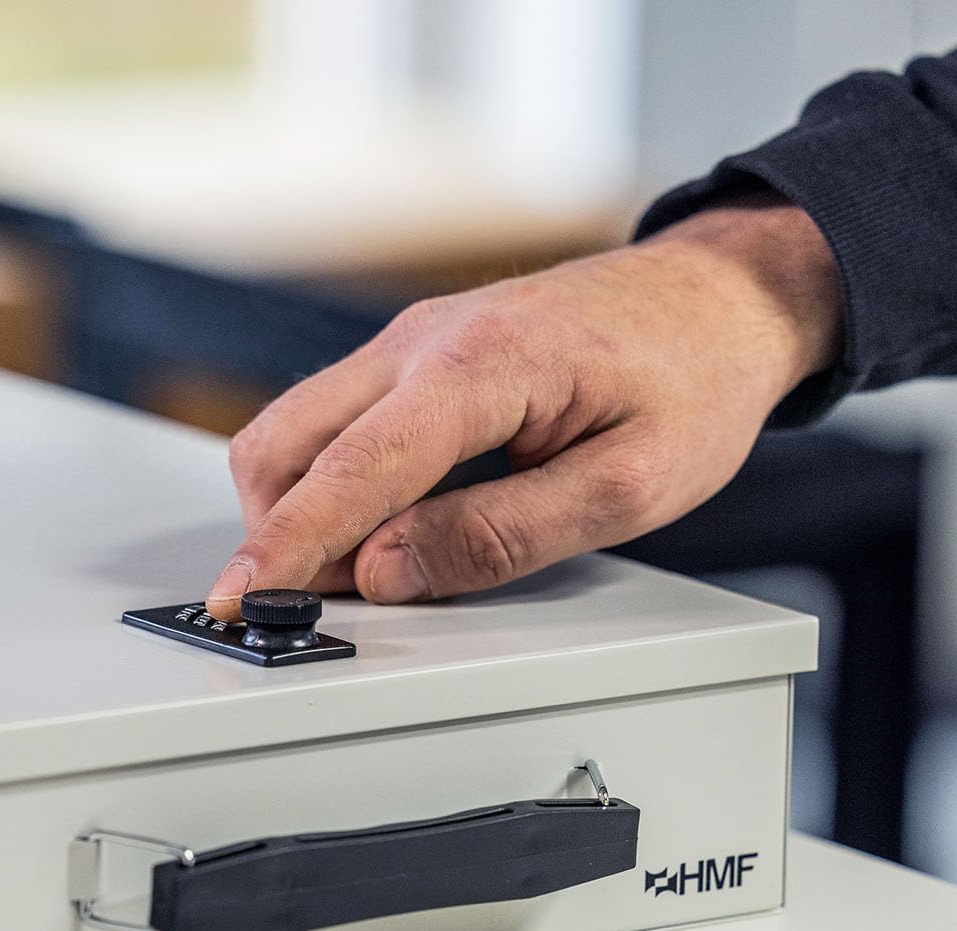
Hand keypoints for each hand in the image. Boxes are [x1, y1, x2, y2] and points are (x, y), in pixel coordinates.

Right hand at [205, 196, 841, 619]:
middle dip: (275, 531)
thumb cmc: (691, 382)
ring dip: (297, 507)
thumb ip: (500, 535)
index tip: (239, 600)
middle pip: (287, 440)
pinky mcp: (411, 354)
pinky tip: (372, 525)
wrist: (717, 299)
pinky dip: (325, 481)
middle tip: (308, 605)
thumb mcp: (626, 486)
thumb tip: (387, 572)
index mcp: (482, 365)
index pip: (355, 468)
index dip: (289, 544)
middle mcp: (424, 338)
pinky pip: (332, 419)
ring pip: (294, 427)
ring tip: (355, 571)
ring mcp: (409, 339)